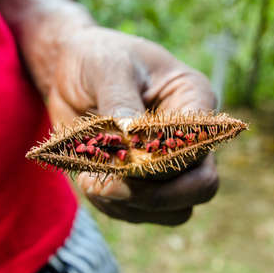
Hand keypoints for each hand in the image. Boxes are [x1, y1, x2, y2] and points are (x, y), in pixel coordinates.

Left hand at [48, 26, 218, 224]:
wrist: (73, 72)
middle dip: (155, 195)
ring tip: (91, 181)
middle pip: (200, 186)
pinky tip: (90, 182)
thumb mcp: (109, 68)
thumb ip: (121, 103)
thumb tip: (131, 145)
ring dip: (132, 205)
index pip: (197, 145)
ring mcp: (170, 164)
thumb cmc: (98, 60)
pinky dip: (115, 207)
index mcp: (194, 100)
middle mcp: (190, 137)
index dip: (164, 160)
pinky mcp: (144, 182)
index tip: (120, 157)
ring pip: (174, 210)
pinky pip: (142, 213)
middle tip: (108, 185)